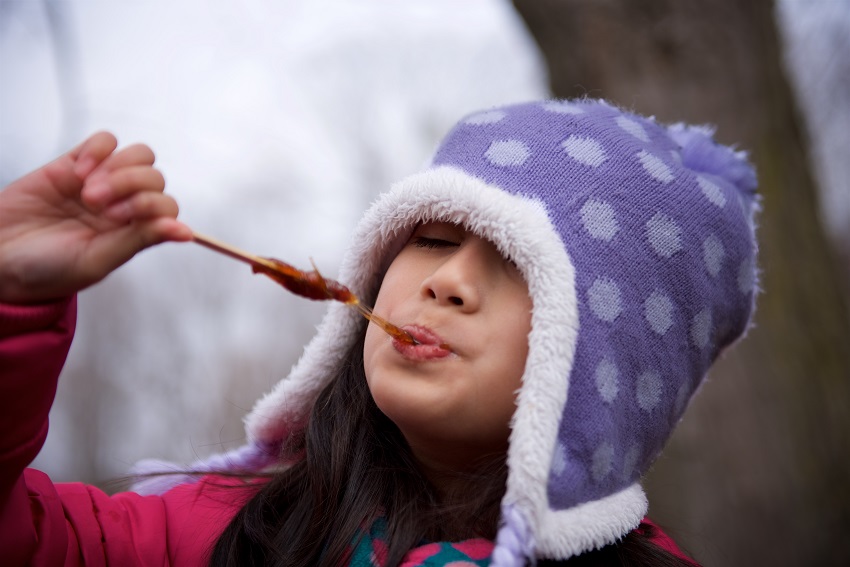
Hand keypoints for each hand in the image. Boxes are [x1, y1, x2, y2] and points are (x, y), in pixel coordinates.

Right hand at [0, 132, 192, 303]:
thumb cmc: (47, 270)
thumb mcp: (95, 261)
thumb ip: (139, 241)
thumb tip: (186, 232)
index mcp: (134, 232)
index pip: (167, 206)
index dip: (148, 205)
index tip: (113, 219)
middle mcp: (124, 205)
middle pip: (154, 176)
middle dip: (129, 185)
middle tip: (94, 204)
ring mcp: (102, 182)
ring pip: (138, 155)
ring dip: (117, 168)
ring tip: (86, 190)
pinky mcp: (75, 164)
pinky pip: (105, 141)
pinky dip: (98, 149)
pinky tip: (78, 171)